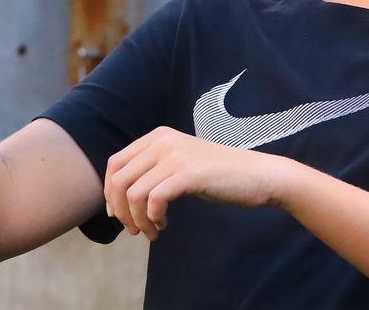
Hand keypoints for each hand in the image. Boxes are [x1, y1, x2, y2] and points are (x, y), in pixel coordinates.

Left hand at [103, 127, 293, 240]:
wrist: (257, 175)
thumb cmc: (219, 175)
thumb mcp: (180, 163)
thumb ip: (153, 170)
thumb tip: (118, 198)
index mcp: (158, 136)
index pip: (115, 164)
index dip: (110, 193)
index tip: (120, 215)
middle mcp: (163, 140)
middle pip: (119, 180)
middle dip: (122, 212)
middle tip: (136, 230)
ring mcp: (176, 155)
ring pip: (133, 194)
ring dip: (138, 220)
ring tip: (152, 232)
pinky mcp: (189, 173)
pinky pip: (153, 200)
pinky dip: (153, 218)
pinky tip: (163, 224)